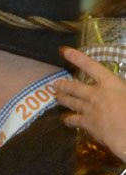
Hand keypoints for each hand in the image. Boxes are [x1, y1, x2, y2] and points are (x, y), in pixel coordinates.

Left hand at [55, 46, 125, 160]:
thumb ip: (120, 88)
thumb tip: (118, 88)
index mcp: (109, 83)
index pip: (90, 66)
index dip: (77, 57)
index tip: (65, 51)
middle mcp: (95, 93)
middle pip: (74, 87)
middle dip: (63, 84)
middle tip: (54, 83)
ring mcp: (88, 108)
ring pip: (70, 102)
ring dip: (62, 99)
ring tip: (56, 98)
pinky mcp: (85, 123)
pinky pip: (72, 120)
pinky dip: (67, 120)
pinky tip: (65, 120)